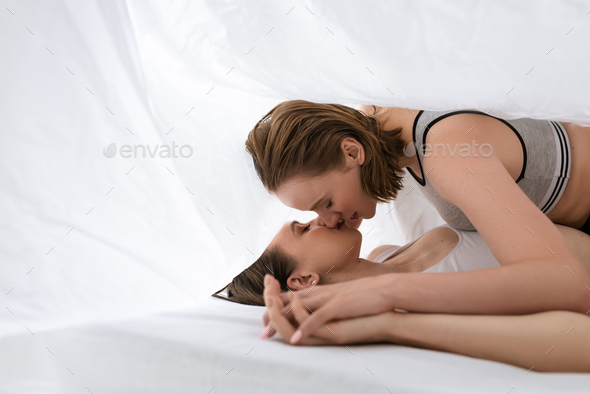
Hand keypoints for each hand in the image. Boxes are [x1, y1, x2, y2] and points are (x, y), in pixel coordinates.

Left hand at [262, 275, 395, 344]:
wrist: (385, 289)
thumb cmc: (365, 295)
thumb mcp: (340, 296)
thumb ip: (326, 301)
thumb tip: (316, 308)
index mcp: (320, 291)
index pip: (291, 298)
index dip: (276, 308)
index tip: (265, 320)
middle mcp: (319, 293)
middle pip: (288, 302)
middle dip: (272, 315)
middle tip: (262, 331)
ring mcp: (327, 298)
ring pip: (297, 309)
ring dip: (280, 322)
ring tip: (268, 334)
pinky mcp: (338, 306)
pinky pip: (317, 318)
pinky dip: (303, 328)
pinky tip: (294, 339)